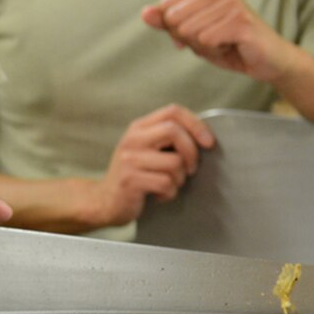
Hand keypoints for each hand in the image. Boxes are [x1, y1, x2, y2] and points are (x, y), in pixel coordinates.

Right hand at [88, 104, 214, 226]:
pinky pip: (166, 184)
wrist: (105, 201)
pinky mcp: (130, 180)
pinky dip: (169, 193)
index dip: (196, 124)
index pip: (173, 111)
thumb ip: (167, 139)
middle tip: (190, 169)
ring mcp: (129, 159)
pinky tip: (159, 194)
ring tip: (168, 184)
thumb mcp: (146, 150)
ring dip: (179, 179)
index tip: (209, 142)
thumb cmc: (135, 175)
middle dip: (192, 153)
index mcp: (138, 128)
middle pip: (174, 131)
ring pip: (174, 162)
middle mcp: (132, 139)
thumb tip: (203, 137)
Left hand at [141, 0, 304, 83]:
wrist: (269, 61)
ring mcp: (231, 2)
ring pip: (189, 31)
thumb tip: (145, 13)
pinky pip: (205, 40)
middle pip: (174, 20)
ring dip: (204, 47)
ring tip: (225, 44)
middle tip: (215, 41)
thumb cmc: (229, 45)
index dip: (177, 30)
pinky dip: (215, 51)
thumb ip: (166, 22)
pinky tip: (233, 47)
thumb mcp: (191, 34)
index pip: (166, 9)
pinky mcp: (240, 21)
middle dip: (190, 39)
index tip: (201, 33)